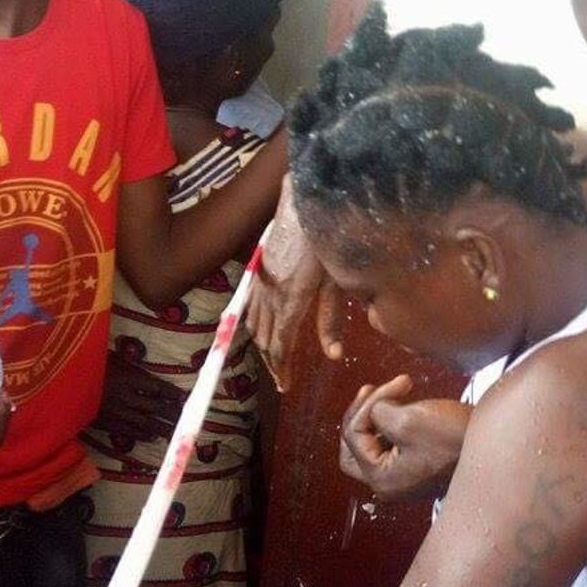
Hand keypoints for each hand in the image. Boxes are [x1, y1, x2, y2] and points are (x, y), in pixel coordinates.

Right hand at [93, 353, 183, 442]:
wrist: (58, 383)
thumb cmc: (86, 366)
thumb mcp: (109, 358)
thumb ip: (129, 366)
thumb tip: (147, 372)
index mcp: (126, 378)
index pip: (157, 387)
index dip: (172, 393)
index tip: (184, 397)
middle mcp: (124, 396)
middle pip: (155, 407)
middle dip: (173, 414)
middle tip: (188, 420)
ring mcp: (114, 412)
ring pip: (144, 423)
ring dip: (162, 428)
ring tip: (175, 433)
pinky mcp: (104, 423)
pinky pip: (127, 431)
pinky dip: (142, 435)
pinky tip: (152, 437)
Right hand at [246, 175, 344, 390]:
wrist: (303, 199)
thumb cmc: (328, 238)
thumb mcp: (336, 281)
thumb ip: (331, 320)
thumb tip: (333, 355)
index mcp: (291, 300)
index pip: (280, 346)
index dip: (282, 369)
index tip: (286, 386)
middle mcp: (270, 294)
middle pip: (265, 339)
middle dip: (272, 362)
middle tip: (282, 380)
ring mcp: (262, 281)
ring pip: (254, 323)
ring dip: (262, 345)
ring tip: (273, 360)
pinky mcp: (260, 270)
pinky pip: (250, 305)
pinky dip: (253, 324)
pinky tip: (260, 329)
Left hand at [340, 376, 470, 501]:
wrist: (493, 449)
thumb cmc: (453, 438)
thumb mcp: (408, 419)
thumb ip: (378, 411)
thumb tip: (377, 409)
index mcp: (381, 478)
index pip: (354, 435)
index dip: (369, 404)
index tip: (400, 384)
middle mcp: (389, 485)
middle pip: (354, 449)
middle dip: (360, 416)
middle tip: (371, 392)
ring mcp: (404, 479)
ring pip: (373, 446)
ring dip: (377, 419)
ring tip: (392, 395)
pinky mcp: (419, 469)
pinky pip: (392, 448)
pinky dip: (392, 426)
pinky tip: (406, 408)